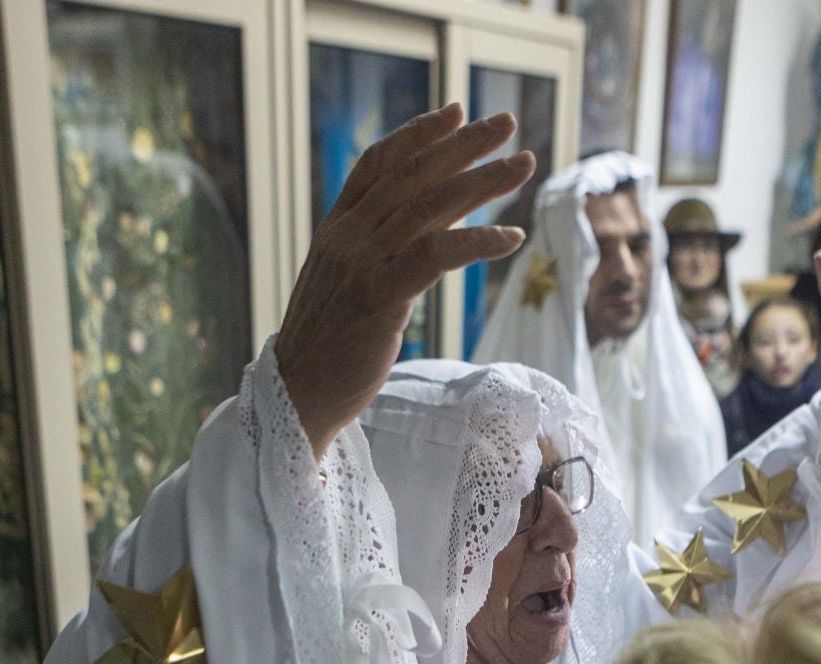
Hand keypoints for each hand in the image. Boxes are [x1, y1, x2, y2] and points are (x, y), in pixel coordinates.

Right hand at [276, 105, 533, 455]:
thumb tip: (415, 233)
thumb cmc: (327, 347)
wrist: (297, 394)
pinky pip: (436, 255)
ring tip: (523, 165)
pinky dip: (479, 241)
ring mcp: (362, 264)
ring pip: (430, 206)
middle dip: (463, 144)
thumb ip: (371, 252)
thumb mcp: (343, 285)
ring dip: (482, 182)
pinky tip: (511, 238)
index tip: (454, 112)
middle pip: (412, 175)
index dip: (417, 135)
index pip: (377, 164)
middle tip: (506, 123)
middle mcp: (347, 237)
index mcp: (336, 230)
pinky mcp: (381, 297)